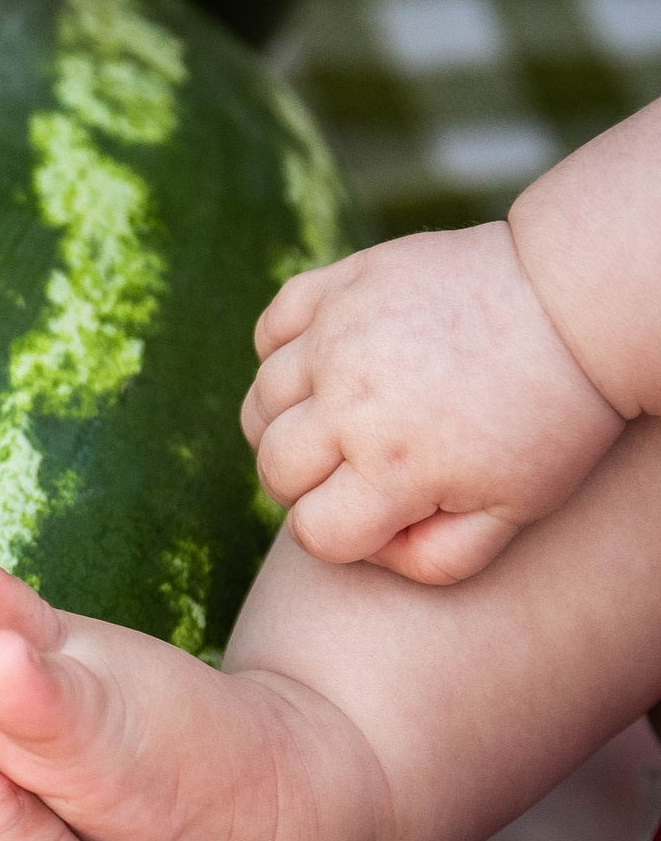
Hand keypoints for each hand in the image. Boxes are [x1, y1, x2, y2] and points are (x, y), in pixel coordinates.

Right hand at [241, 223, 625, 583]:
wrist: (579, 301)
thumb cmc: (555, 413)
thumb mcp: (520, 508)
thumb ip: (441, 556)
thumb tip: (372, 552)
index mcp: (397, 466)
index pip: (313, 532)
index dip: (341, 536)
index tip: (377, 517)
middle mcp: (352, 401)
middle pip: (274, 468)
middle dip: (304, 486)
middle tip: (349, 476)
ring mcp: (338, 335)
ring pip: (261, 401)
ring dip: (287, 423)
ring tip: (334, 424)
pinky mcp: (340, 284)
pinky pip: (272, 328)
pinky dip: (283, 353)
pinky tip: (324, 367)